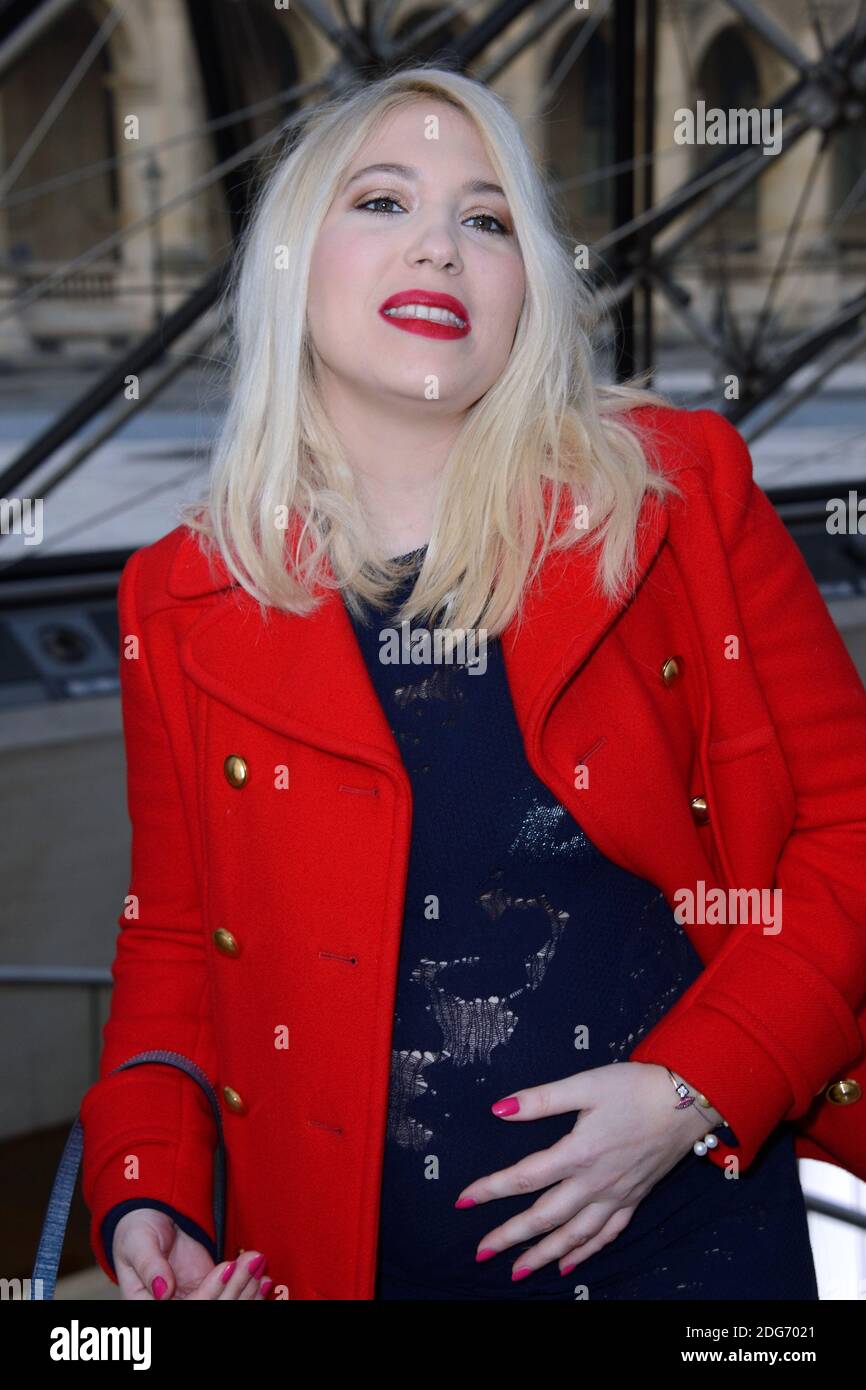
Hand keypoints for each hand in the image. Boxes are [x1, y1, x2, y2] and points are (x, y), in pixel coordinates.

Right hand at [112, 1208, 270, 1299]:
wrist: (152, 1215)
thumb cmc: (136, 1228)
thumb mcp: (137, 1242)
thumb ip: (149, 1265)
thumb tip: (162, 1289)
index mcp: (147, 1304)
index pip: (185, 1308)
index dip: (209, 1293)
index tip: (226, 1266)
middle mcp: (173, 1306)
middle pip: (211, 1308)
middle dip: (234, 1289)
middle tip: (253, 1262)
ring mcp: (194, 1298)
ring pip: (225, 1304)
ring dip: (246, 1290)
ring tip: (260, 1266)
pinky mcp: (210, 1289)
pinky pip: (231, 1296)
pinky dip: (249, 1291)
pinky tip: (265, 1280)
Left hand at [454, 1061, 715, 1280]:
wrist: (688, 1101)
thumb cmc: (635, 1088)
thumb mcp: (585, 1084)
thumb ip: (541, 1100)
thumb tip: (498, 1109)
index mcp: (578, 1153)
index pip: (524, 1178)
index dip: (491, 1190)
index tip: (463, 1201)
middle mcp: (595, 1183)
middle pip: (545, 1217)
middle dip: (510, 1237)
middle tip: (481, 1253)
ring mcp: (616, 1195)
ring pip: (574, 1236)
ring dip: (543, 1255)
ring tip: (517, 1272)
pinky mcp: (634, 1198)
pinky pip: (606, 1235)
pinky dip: (585, 1252)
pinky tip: (569, 1264)